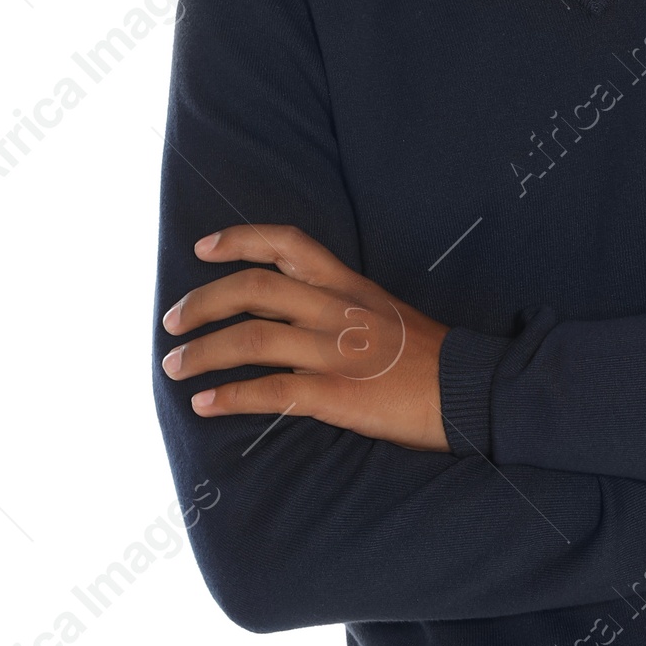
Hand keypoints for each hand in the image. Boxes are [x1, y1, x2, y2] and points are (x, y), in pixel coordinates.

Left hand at [160, 223, 449, 451]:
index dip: (239, 240)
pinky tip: (205, 405)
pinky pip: (272, 391)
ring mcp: (338, 352)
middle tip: (171, 323)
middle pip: (253, 289)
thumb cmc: (430, 358)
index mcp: (350, 286)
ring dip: (202, 353)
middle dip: (201, 303)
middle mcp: (338, 311)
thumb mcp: (385, 313)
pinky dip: (231, 397)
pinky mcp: (339, 395)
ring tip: (174, 368)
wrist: (474, 393)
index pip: (287, 244)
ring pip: (251, 340)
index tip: (202, 249)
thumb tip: (287, 312)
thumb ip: (340, 307)